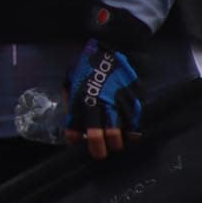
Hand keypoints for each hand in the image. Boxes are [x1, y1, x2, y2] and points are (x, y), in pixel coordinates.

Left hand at [65, 38, 143, 158]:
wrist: (115, 49)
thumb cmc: (91, 63)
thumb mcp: (72, 76)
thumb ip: (68, 95)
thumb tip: (68, 110)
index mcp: (79, 100)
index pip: (73, 129)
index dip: (74, 139)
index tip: (77, 142)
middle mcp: (97, 107)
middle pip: (96, 138)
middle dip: (97, 150)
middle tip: (99, 153)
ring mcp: (116, 107)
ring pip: (116, 137)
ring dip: (115, 144)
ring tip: (114, 144)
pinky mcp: (133, 105)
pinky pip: (133, 128)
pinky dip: (131, 135)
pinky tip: (129, 135)